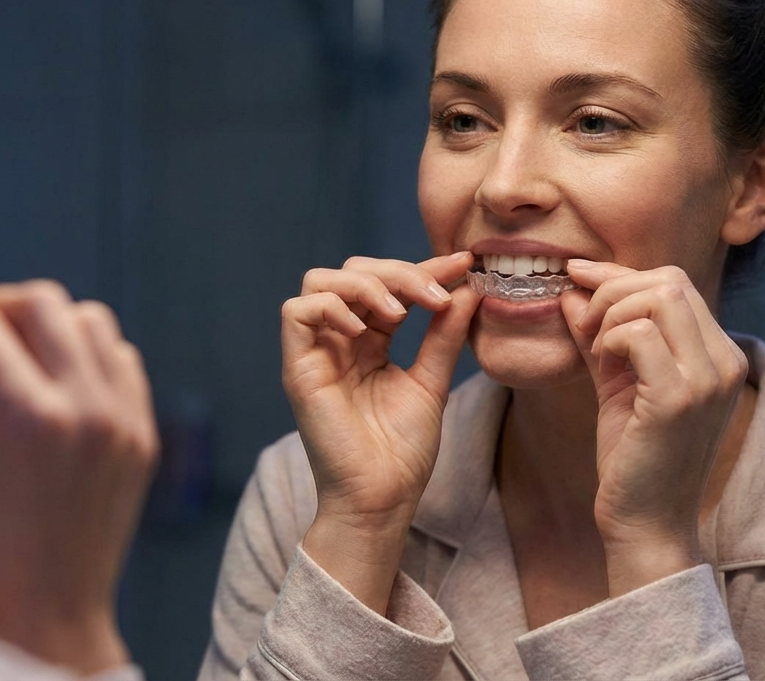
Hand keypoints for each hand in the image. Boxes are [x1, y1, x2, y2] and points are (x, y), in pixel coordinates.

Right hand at [0, 278, 157, 674]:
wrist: (48, 615)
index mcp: (27, 418)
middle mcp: (86, 408)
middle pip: (43, 303)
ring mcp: (124, 419)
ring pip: (91, 322)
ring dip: (47, 323)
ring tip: (11, 354)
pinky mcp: (143, 434)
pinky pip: (123, 360)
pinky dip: (89, 352)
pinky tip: (55, 378)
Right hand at [281, 252, 478, 611]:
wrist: (382, 499)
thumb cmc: (403, 451)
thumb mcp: (432, 381)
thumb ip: (444, 334)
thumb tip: (468, 287)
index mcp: (370, 341)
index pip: (388, 284)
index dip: (423, 268)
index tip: (464, 265)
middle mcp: (339, 340)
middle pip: (353, 270)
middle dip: (398, 271)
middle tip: (434, 294)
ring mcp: (316, 352)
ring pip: (320, 280)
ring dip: (365, 284)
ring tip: (400, 313)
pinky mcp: (298, 369)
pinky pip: (297, 312)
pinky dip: (331, 307)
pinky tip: (364, 330)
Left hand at [560, 263, 748, 594]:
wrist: (644, 524)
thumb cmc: (633, 457)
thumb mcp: (617, 382)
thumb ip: (601, 335)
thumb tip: (573, 288)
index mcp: (719, 356)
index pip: (675, 283)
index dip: (621, 276)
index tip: (578, 279)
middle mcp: (726, 362)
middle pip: (670, 281)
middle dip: (614, 290)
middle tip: (584, 325)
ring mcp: (708, 379)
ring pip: (659, 297)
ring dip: (611, 314)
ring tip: (594, 349)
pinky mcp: (680, 398)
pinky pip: (639, 334)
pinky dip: (610, 338)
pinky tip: (601, 365)